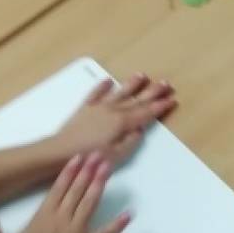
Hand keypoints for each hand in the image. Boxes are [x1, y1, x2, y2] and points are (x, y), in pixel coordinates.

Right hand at [0, 153, 127, 232]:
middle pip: (77, 191)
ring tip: (107, 169)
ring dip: (99, 185)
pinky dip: (117, 225)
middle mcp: (61, 220)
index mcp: (43, 216)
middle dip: (87, 171)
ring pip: (90, 204)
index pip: (59, 188)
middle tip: (97, 155)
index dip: (69, 171)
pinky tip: (128, 214)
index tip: (78, 157)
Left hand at [54, 73, 175, 166]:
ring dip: (131, 84)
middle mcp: (113, 110)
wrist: (61, 151)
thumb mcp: (116, 155)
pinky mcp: (84, 108)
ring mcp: (98, 107)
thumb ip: (131, 141)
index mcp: (122, 122)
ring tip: (142, 75)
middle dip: (152, 92)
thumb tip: (140, 129)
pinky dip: (102, 87)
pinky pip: (95, 94)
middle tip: (165, 83)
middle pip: (137, 99)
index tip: (172, 99)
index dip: (160, 106)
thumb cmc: (91, 157)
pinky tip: (108, 81)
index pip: (146, 112)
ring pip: (118, 92)